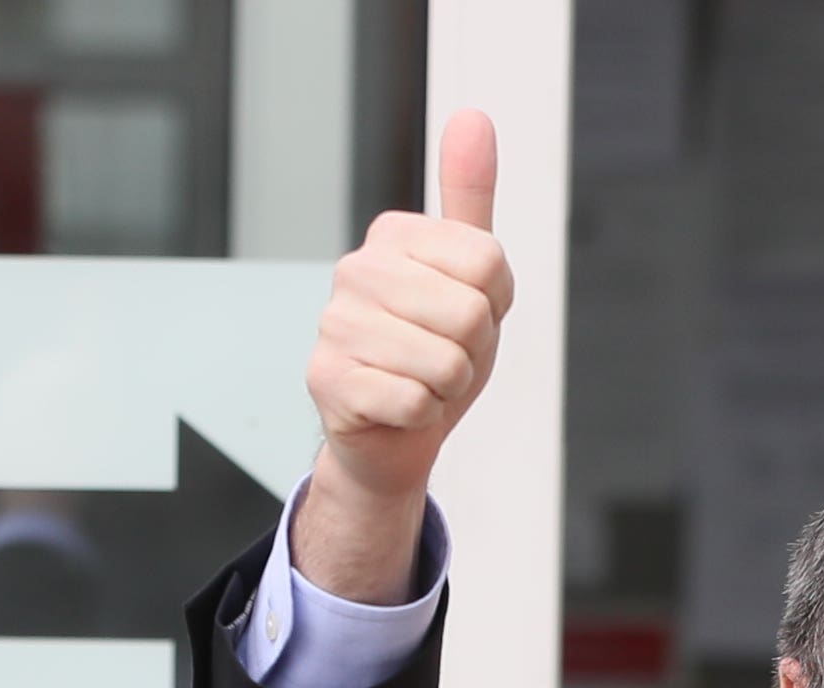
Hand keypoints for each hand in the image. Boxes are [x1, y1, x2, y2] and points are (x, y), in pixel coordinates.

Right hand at [295, 110, 515, 604]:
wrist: (391, 433)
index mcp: (392, 235)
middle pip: (472, 313)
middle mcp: (355, 271)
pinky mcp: (328, 382)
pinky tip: (397, 408)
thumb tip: (473, 117)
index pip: (490, 263)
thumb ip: (470, 199)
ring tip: (421, 381)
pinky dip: (421, 416)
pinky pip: (416, 402)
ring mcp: (335, 325)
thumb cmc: (433, 350)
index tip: (465, 315)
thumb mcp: (468, 273)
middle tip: (442, 357)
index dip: (494, 304)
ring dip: (447, 387)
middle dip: (472, 351)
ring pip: (446, 363)